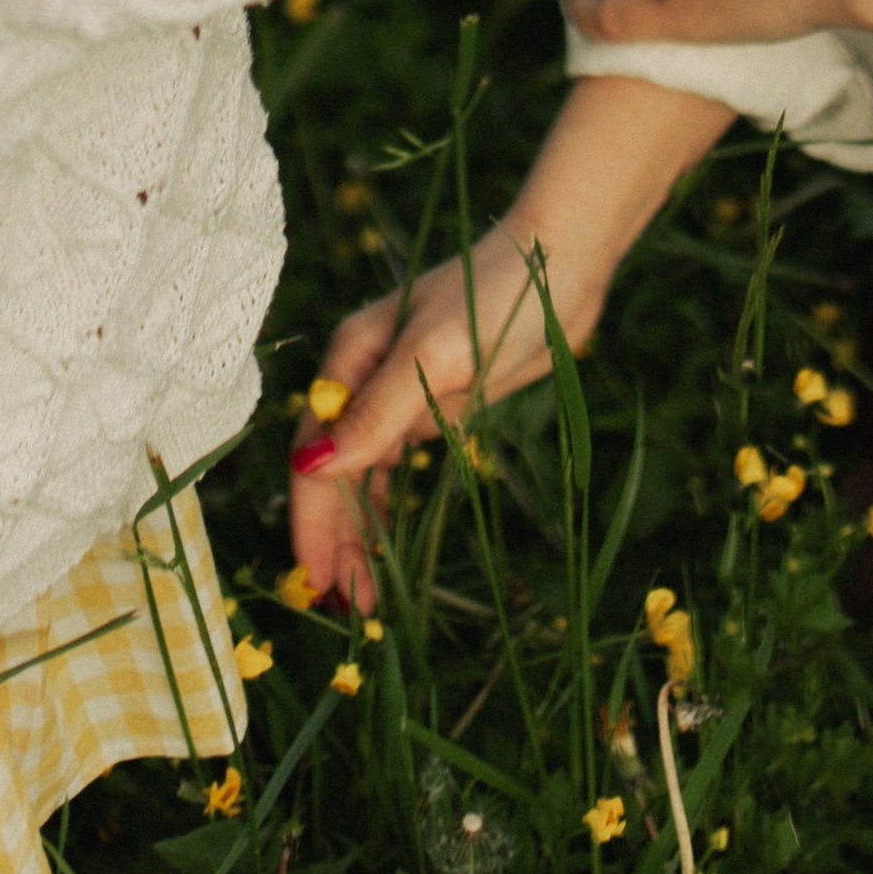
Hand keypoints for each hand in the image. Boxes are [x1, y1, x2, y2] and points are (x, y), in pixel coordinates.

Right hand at [288, 225, 596, 614]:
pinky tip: (386, 549)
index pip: (315, 452)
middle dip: (335, 539)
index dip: (312, 519)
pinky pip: (397, 466)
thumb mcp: (435, 357)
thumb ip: (377, 414)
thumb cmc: (497, 297)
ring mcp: (399, 392)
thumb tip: (313, 467)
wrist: (560, 265)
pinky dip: (388, 508)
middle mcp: (365, 377)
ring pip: (364, 476)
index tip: (316, 578)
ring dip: (360, 532)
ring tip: (365, 596)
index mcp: (352, 357)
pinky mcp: (434, 403)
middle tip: (347, 608)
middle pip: (335, 471)